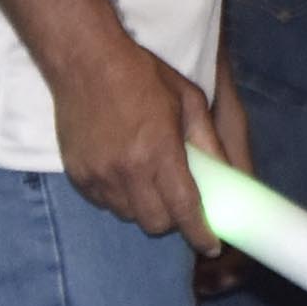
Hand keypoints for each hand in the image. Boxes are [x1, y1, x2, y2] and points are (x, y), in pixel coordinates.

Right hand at [46, 24, 231, 245]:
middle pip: (156, 223)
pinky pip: (104, 204)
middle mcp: (128, 170)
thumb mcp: (187, 100)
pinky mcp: (78, 175)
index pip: (185, 209)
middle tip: (176, 199)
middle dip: (171, 219)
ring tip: (145, 179)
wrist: (84, 60)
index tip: (210, 245)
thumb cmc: (141, 74)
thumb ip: (208, 141)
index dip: (200, 234)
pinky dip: (118, 197)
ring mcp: (99, 175)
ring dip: (143, 207)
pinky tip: (121, 172)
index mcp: (159, 151)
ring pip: (128, 216)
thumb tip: (228, 175)